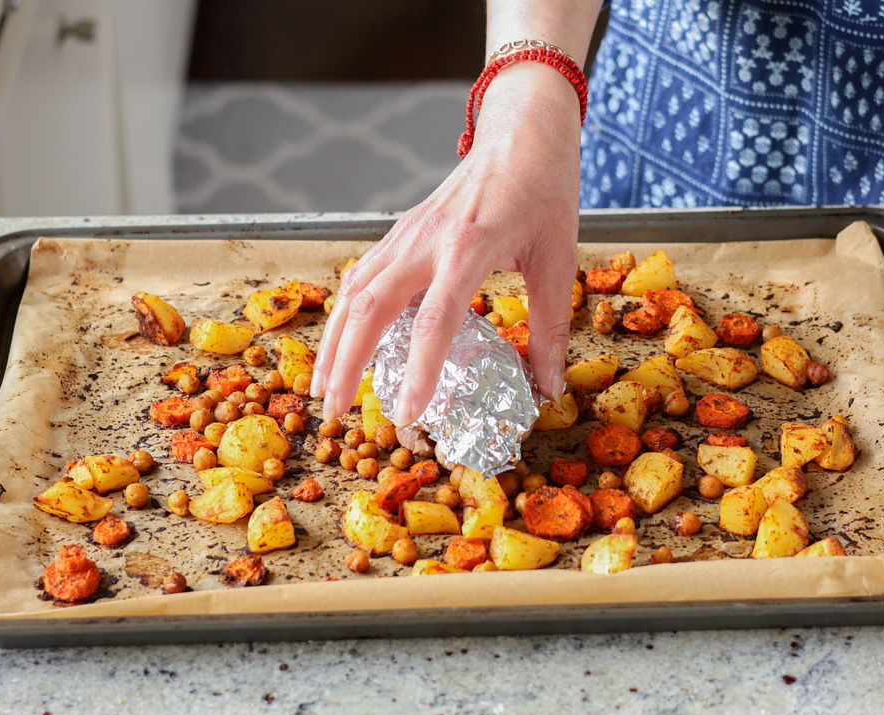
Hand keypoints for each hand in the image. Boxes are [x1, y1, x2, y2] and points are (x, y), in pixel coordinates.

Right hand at [311, 64, 583, 424]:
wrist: (522, 132)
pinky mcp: (400, 232)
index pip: (435, 321)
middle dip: (347, 363)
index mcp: (470, 246)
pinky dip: (344, 314)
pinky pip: (361, 275)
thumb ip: (552, 326)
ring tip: (323, 387)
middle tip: (335, 411)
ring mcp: (406, 233)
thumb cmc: (544, 190)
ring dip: (334, 342)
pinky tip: (340, 343)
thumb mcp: (560, 259)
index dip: (419, 372)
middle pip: (370, 307)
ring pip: (354, 291)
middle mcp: (427, 240)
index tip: (408, 414)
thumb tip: (550, 387)